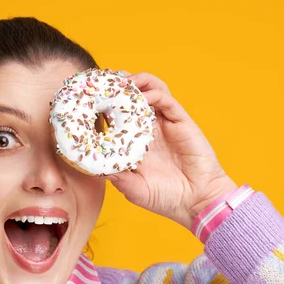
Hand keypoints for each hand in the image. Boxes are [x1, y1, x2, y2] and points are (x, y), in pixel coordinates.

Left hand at [103, 71, 236, 229]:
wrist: (196, 202)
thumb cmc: (164, 197)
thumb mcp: (132, 188)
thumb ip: (115, 176)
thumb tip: (92, 166)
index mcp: (133, 141)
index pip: (116, 116)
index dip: (103, 105)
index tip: (88, 99)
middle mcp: (148, 128)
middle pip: (132, 97)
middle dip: (118, 85)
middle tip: (104, 81)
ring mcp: (164, 123)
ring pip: (150, 91)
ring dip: (137, 82)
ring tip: (123, 81)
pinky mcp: (181, 122)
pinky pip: (167, 100)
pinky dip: (154, 93)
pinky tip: (143, 96)